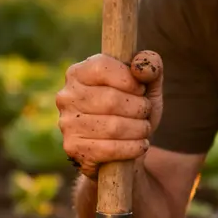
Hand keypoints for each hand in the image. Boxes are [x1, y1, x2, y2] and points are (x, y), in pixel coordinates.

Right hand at [56, 50, 162, 179]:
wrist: (122, 152)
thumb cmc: (132, 110)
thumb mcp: (147, 84)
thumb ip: (150, 64)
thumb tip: (141, 67)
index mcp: (78, 73)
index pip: (102, 67)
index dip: (129, 79)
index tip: (141, 89)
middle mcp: (67, 96)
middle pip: (111, 100)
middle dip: (138, 108)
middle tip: (145, 112)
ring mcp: (67, 124)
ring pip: (113, 127)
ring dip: (139, 129)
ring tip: (144, 129)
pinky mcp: (74, 148)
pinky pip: (110, 148)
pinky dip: (133, 147)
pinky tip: (140, 145)